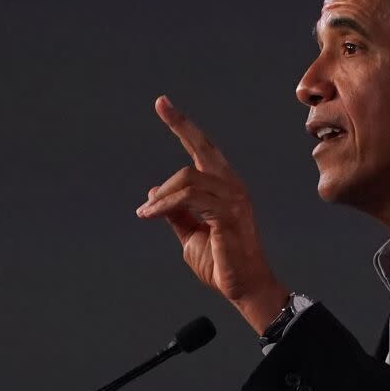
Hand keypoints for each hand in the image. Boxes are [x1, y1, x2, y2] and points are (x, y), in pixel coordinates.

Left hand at [136, 95, 289, 333]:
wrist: (243, 287)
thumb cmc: (221, 261)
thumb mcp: (190, 232)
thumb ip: (176, 211)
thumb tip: (156, 191)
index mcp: (225, 187)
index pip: (203, 149)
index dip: (184, 126)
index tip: (164, 104)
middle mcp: (232, 186)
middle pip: (202, 148)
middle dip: (181, 124)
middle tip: (161, 103)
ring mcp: (233, 198)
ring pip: (187, 179)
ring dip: (160, 196)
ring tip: (146, 213)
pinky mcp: (227, 214)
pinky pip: (188, 199)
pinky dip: (165, 205)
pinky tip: (152, 214)